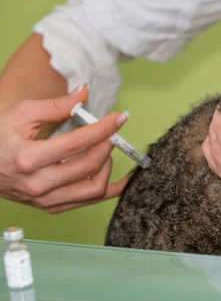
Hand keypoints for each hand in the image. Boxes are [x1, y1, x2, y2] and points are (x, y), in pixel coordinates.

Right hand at [0, 84, 129, 212]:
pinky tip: (120, 179)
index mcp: (28, 158)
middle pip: (90, 167)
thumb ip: (55, 105)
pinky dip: (109, 190)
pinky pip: (88, 202)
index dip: (104, 129)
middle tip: (112, 132)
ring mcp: (46, 199)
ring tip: (104, 151)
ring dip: (108, 167)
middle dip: (108, 146)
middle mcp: (38, 184)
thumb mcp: (21, 114)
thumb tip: (84, 94)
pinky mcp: (51, 207)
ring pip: (94, 190)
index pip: (77, 143)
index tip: (120, 117)